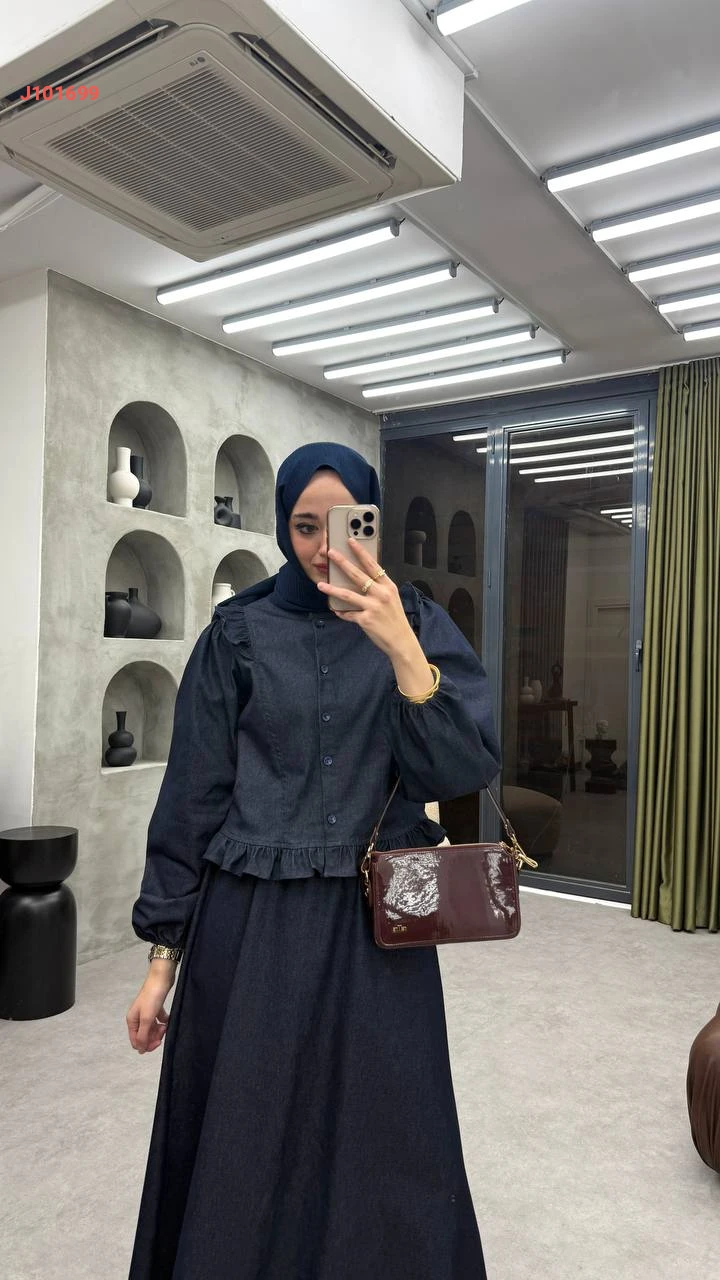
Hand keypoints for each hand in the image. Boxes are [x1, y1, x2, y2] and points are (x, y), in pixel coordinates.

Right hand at [126, 977, 171, 1053]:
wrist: (161, 977)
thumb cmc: (152, 997)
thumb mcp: (147, 1018)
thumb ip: (143, 1035)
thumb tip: (140, 1050)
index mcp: (132, 1021)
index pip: (136, 1041)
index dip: (147, 1045)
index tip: (158, 1042)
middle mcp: (137, 1018)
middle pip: (144, 1036)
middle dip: (154, 1037)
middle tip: (163, 1031)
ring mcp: (146, 1012)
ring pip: (152, 1029)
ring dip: (159, 1030)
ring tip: (165, 1025)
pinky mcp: (155, 1008)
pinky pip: (158, 1020)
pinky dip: (163, 1022)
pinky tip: (168, 1020)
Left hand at [317, 539, 415, 658]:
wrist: (401, 641)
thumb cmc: (395, 619)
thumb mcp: (392, 599)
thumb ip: (379, 588)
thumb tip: (362, 579)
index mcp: (388, 586)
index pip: (372, 565)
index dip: (360, 552)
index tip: (351, 541)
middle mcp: (381, 594)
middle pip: (357, 575)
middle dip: (342, 562)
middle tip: (331, 553)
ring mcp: (373, 607)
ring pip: (348, 594)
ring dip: (332, 589)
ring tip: (321, 584)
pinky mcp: (365, 620)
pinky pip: (348, 614)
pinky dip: (341, 612)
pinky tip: (335, 609)